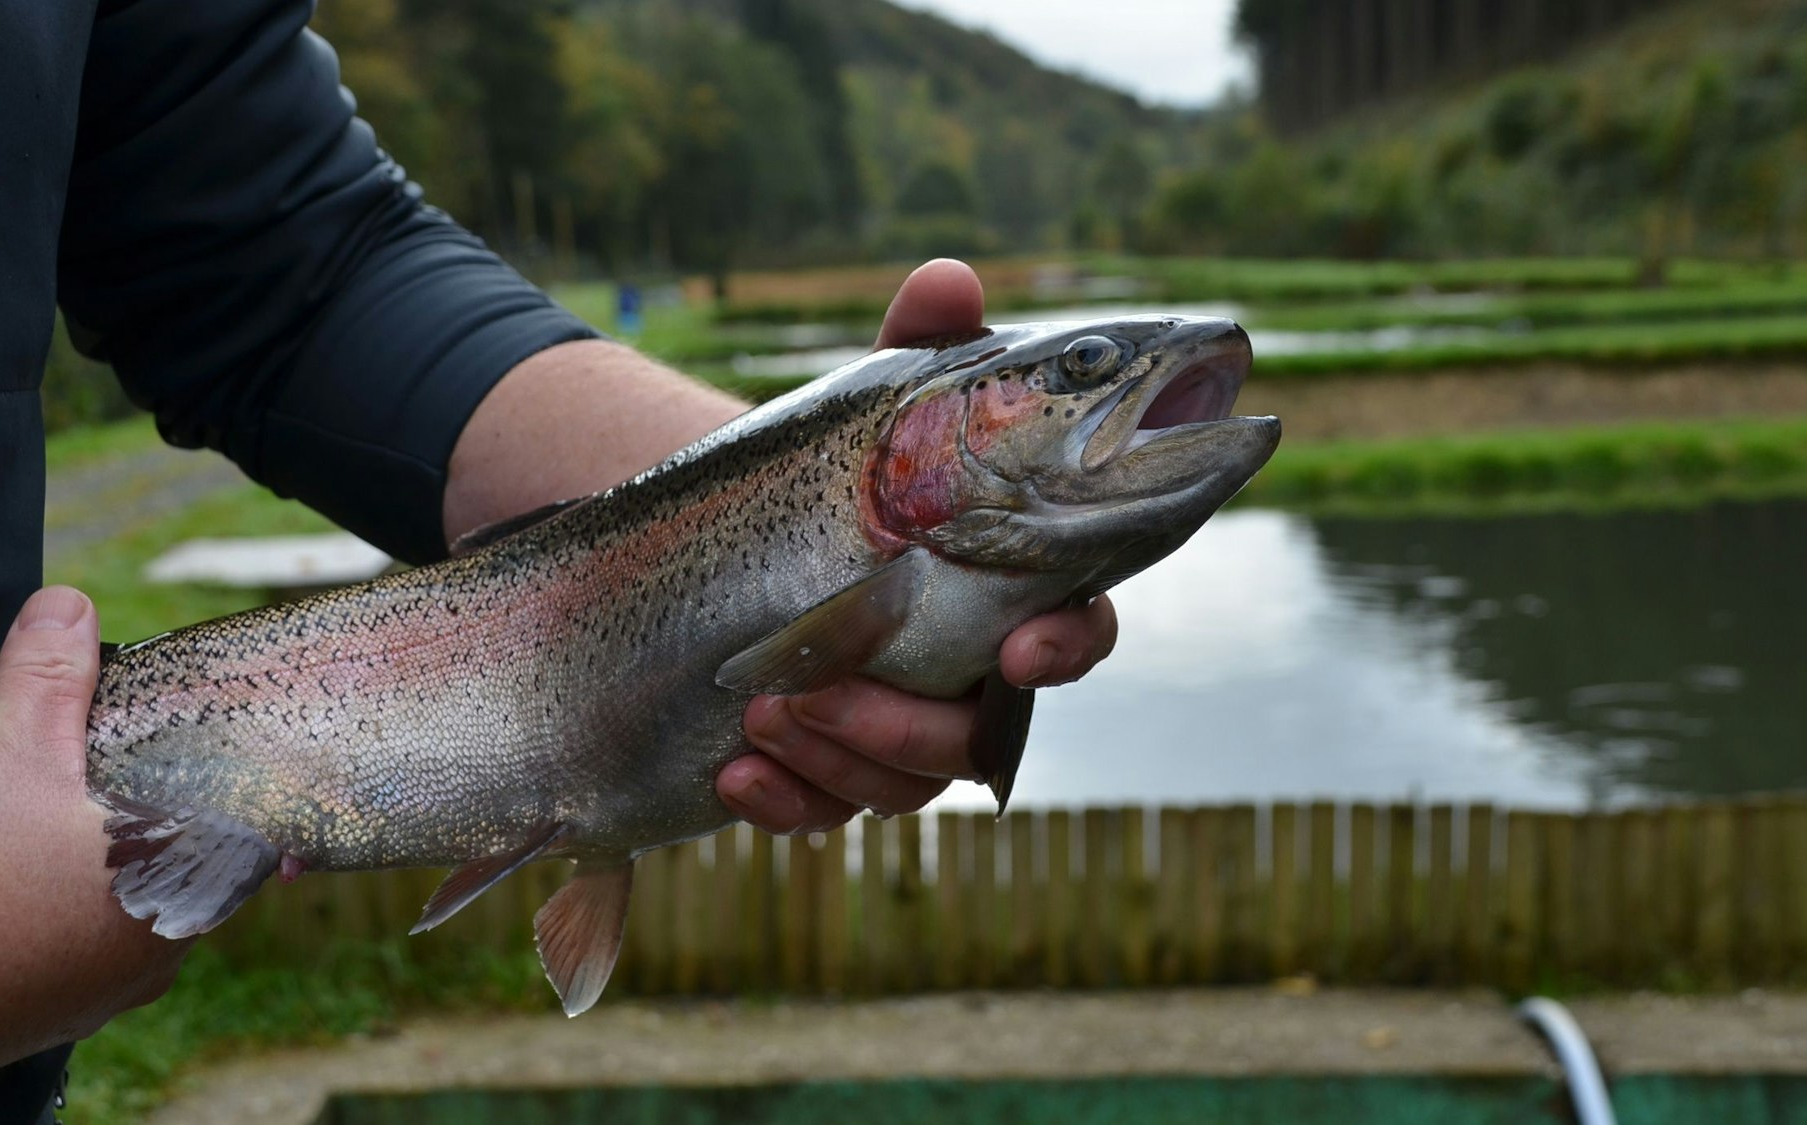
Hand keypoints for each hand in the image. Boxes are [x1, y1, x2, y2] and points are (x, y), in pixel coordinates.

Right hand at [0, 587, 185, 1103]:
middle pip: (125, 835)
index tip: (103, 725)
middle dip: (61, 764)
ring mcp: (81, 997)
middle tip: (3, 721)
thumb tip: (69, 609)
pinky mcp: (14, 1020)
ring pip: (64, 880)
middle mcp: (146, 959)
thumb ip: (52, 671)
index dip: (156, 752)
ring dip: (13, 809)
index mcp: (185, 895)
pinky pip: (17, 930)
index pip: (211, 813)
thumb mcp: (12, 743)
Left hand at [719, 260, 1121, 832]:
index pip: (1075, 633)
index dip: (1066, 648)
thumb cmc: (852, 474)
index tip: (1022, 649)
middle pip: (978, 736)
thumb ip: (923, 352)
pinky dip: (782, 803)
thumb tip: (947, 282)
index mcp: (1012, 591)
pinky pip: (823, 815)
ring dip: (834, 753)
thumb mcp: (878, 410)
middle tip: (823, 684)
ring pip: (902, 786)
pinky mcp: (830, 771)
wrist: (752, 538)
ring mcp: (899, 732)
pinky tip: (731, 770)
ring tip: (759, 704)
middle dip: (908, 724)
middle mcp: (968, 677)